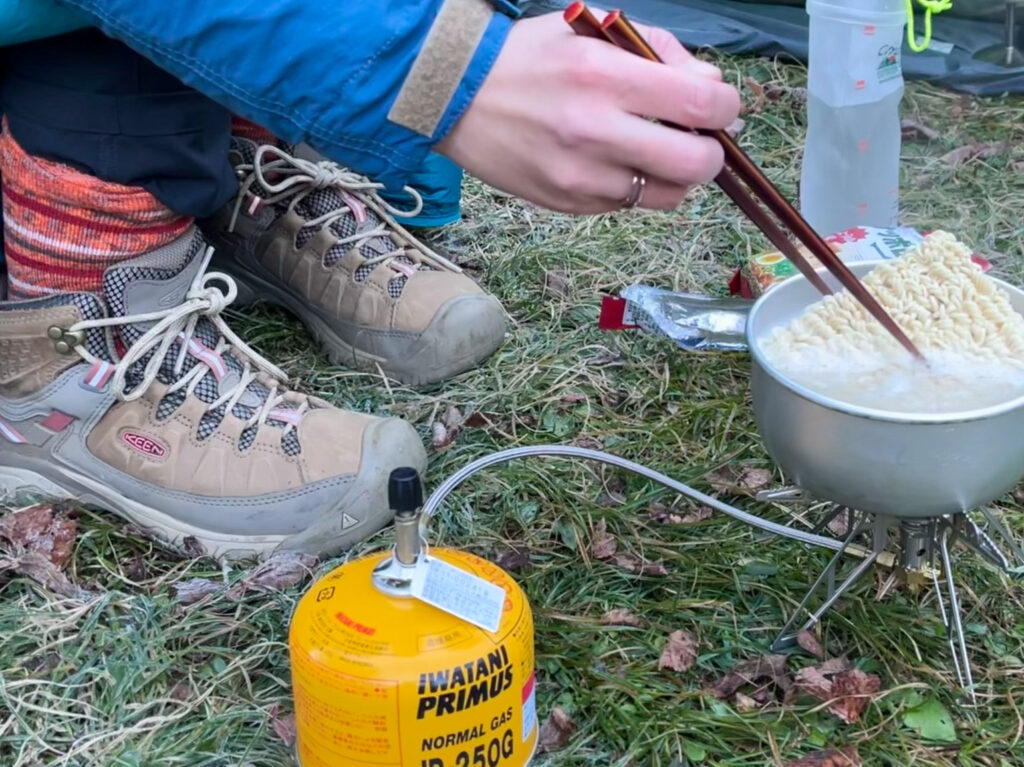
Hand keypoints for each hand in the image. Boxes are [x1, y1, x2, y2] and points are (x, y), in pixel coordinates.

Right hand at [436, 12, 740, 213]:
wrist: (454, 94)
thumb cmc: (528, 55)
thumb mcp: (592, 30)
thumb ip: (657, 51)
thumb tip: (709, 86)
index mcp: (607, 76)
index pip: (703, 105)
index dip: (726, 107)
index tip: (718, 106)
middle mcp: (597, 131)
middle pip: (696, 164)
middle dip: (710, 152)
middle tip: (697, 139)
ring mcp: (581, 177)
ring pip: (668, 196)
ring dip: (675, 175)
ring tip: (655, 152)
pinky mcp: (567, 204)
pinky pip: (628, 205)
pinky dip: (634, 186)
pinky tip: (613, 161)